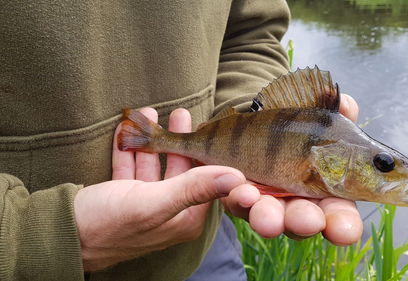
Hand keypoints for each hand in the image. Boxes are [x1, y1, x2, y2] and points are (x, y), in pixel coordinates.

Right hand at [73, 109, 245, 271]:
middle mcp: (168, 212)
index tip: (207, 127)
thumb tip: (237, 176)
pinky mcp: (122, 198)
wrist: (58, 235)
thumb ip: (193, 188)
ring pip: (153, 166)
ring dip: (151, 140)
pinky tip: (126, 128)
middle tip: (180, 113)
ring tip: (150, 113)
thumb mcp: (152, 203)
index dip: (205, 153)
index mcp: (184, 218)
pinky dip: (129, 148)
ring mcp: (144, 205)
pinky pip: (129, 168)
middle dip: (178, 140)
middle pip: (179, 170)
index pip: (206, 181)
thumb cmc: (106, 224)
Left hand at [222, 94, 362, 243]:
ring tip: (264, 212)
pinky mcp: (238, 195)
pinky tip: (239, 184)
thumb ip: (340, 110)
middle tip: (307, 221)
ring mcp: (266, 203)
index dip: (344, 226)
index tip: (344, 231)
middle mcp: (298, 204)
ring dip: (267, 215)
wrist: (256, 120)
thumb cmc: (299, 125)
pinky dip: (238, 193)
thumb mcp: (322, 114)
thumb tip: (347, 105)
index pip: (340, 217)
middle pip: (303, 223)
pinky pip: (237, 199)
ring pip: (267, 216)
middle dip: (304, 222)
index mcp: (328, 193)